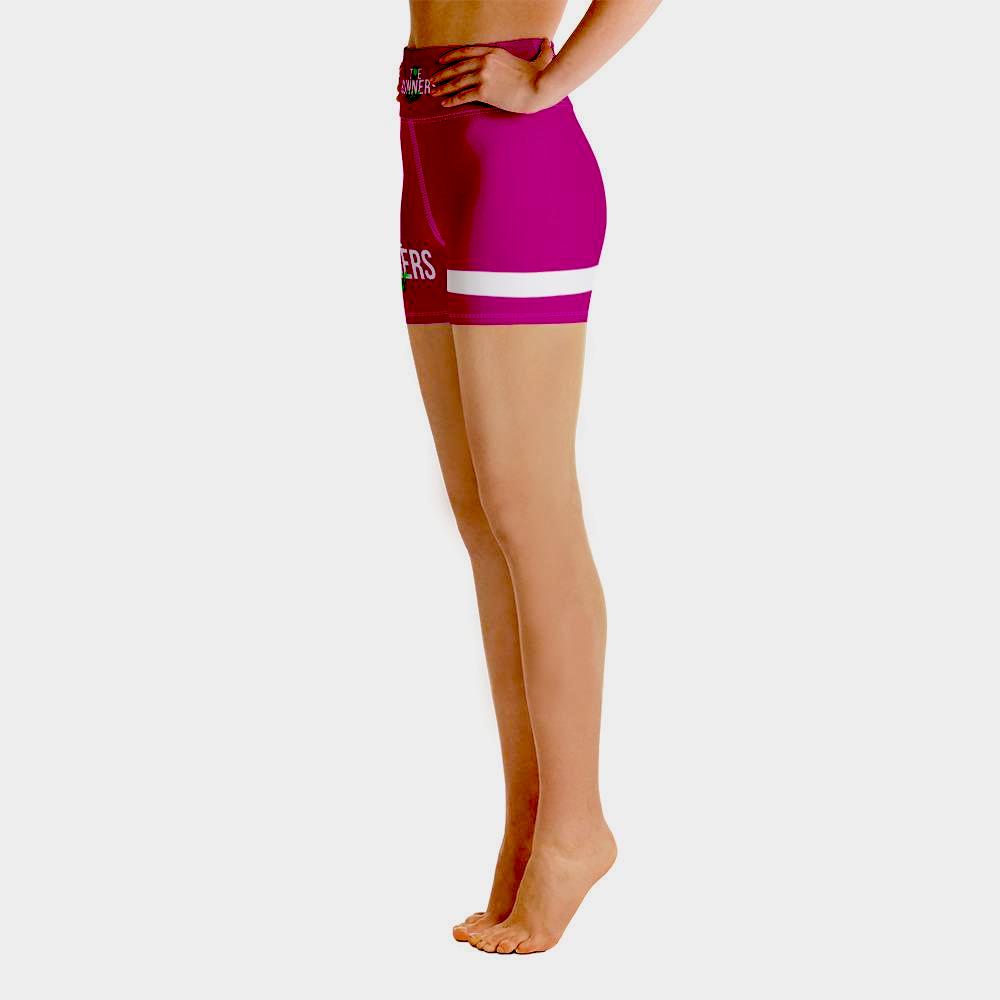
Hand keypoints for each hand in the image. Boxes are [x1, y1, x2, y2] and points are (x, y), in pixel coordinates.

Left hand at [430, 41, 556, 112]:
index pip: (465, 52)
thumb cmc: (539, 76)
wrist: (537, 89)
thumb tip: (548, 43)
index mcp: (493, 52)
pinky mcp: (484, 91)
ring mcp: (483, 76)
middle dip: (442, 74)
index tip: (441, 61)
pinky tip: (445, 103)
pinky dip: (452, 100)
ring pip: (457, 81)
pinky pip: (463, 96)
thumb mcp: (538, 59)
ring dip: (443, 88)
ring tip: (434, 92)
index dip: (451, 57)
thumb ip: (540, 51)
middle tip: (433, 79)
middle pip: (457, 67)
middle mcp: (484, 62)